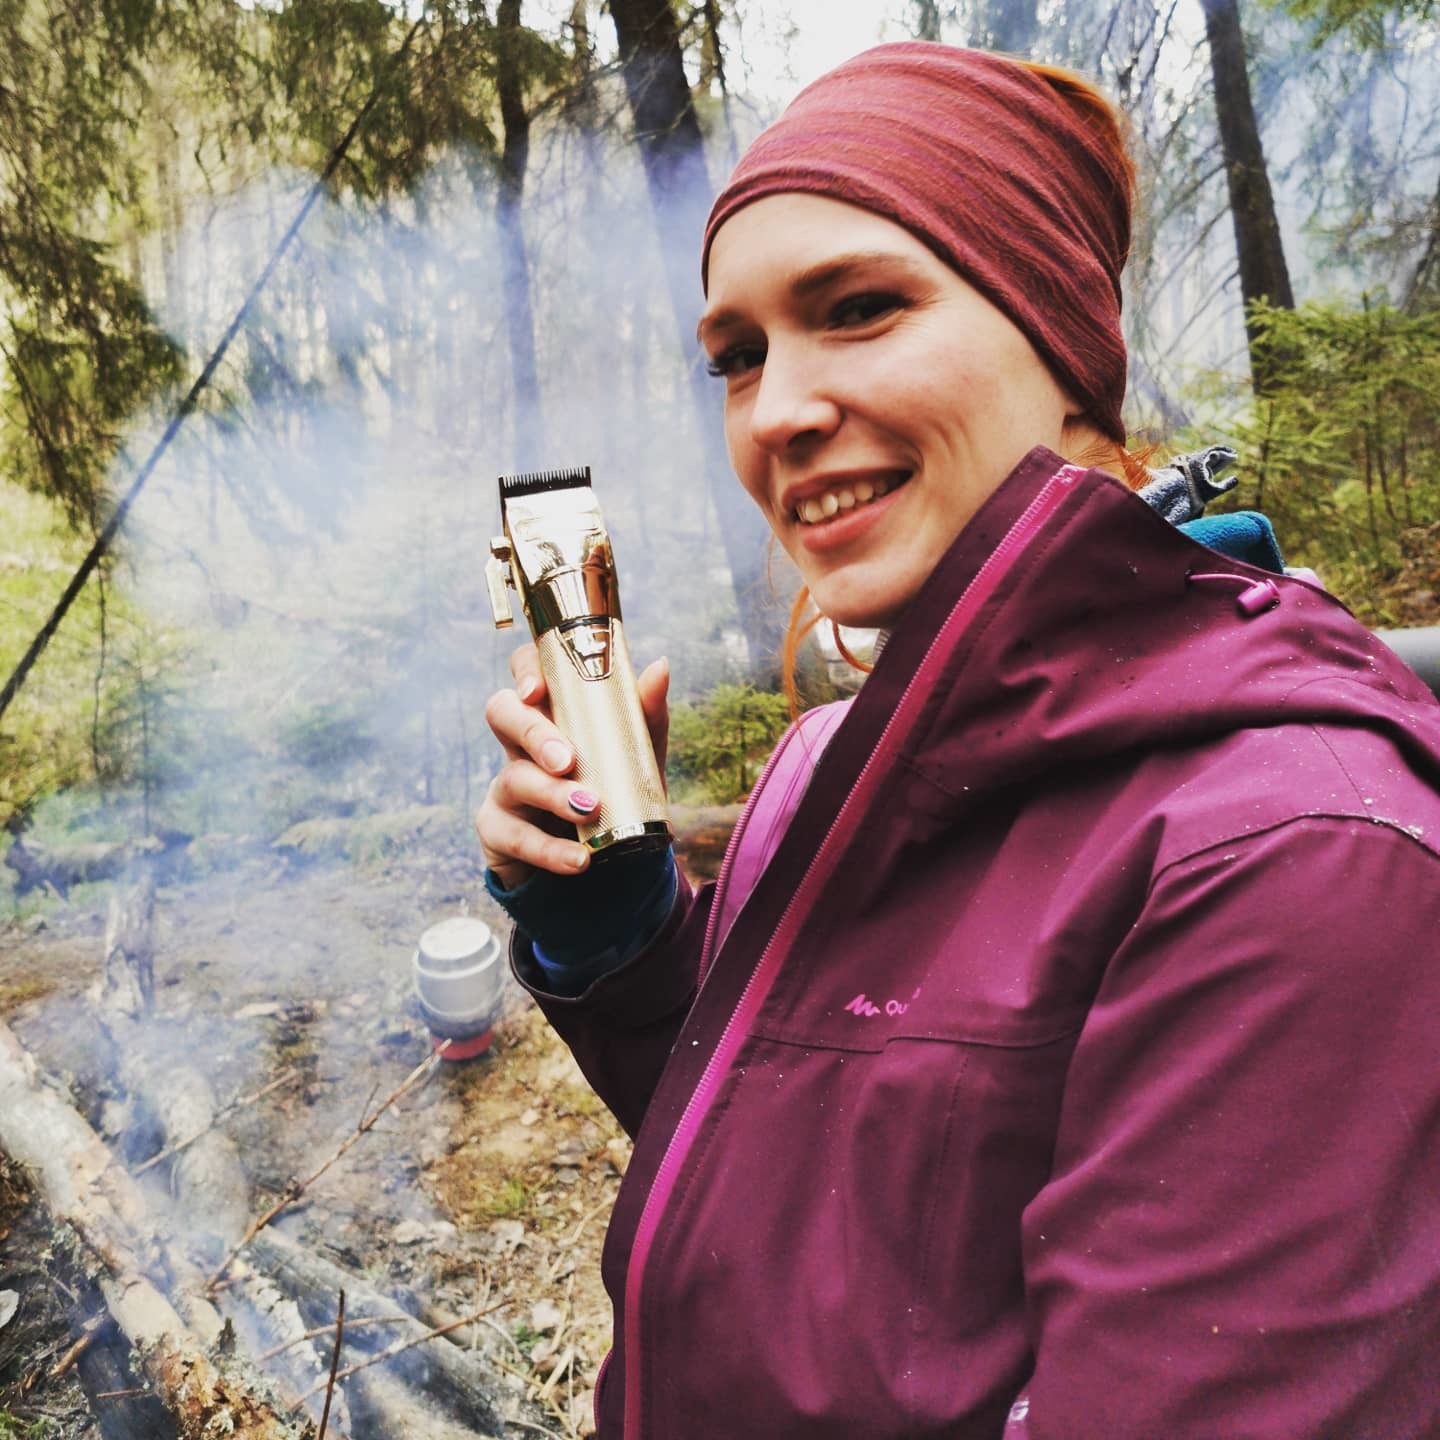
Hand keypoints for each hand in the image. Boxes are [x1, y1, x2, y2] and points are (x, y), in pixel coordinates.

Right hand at [476, 643, 669, 890]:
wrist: (608, 864)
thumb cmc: (617, 794)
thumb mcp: (639, 757)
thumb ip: (646, 716)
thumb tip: (659, 666)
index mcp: (553, 715)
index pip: (527, 673)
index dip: (525, 672)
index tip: (537, 690)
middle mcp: (522, 743)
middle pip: (502, 713)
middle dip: (533, 733)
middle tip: (567, 759)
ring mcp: (506, 786)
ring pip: (514, 777)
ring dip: (552, 794)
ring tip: (588, 810)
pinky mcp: (499, 831)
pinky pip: (514, 836)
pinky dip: (549, 849)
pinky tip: (578, 860)